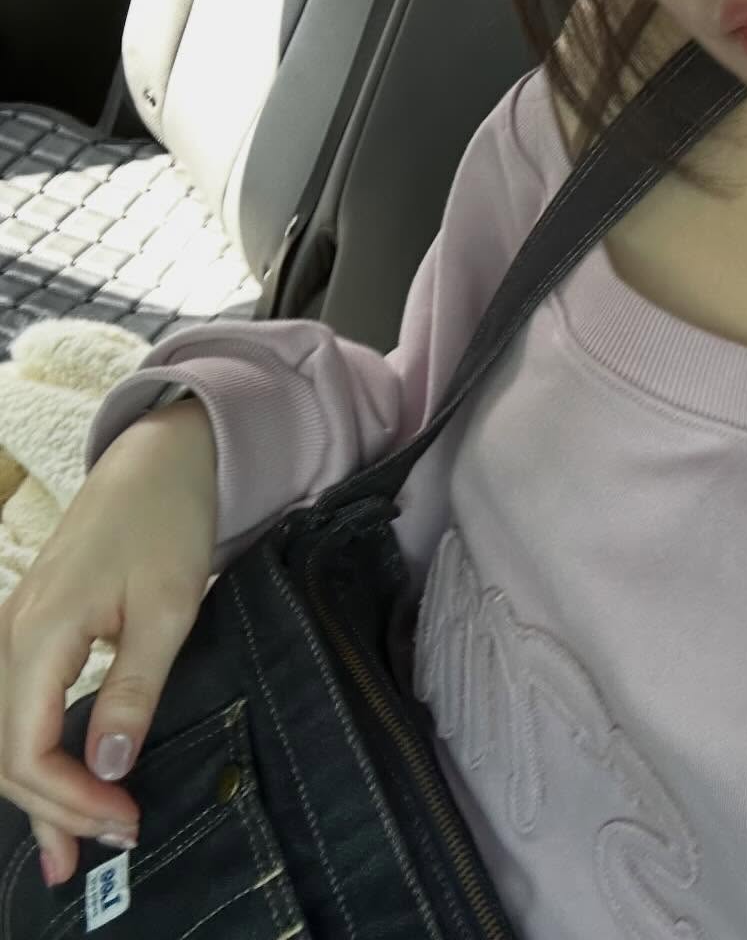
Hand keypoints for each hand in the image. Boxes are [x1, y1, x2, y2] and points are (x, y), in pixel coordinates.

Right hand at [0, 398, 216, 886]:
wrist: (161, 456)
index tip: (125, 823)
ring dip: (36, 790)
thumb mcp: (168, 605)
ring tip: (71, 847)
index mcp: (39, 633)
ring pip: (5, 733)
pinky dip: (35, 752)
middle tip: (104, 851)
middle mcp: (11, 636)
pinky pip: (17, 706)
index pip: (27, 749)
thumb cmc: (170, 519)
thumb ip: (135, 686)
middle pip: (5, 752)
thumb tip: (109, 765)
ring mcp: (15, 629)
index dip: (70, 799)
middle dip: (50, 809)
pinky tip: (63, 780)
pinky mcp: (33, 626)